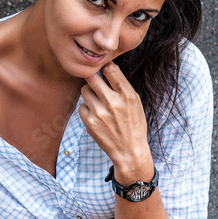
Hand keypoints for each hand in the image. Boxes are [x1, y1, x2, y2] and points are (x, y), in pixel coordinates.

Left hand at [78, 62, 153, 181]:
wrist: (129, 151)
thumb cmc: (133, 124)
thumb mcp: (135, 102)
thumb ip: (122, 86)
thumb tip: (107, 67)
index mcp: (127, 95)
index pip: (111, 69)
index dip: (106, 67)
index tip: (105, 70)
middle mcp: (112, 102)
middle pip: (92, 77)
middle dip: (93, 77)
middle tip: (95, 81)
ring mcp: (99, 113)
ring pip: (85, 90)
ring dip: (90, 93)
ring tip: (99, 102)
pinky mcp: (89, 122)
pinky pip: (82, 106)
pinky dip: (87, 108)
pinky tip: (97, 115)